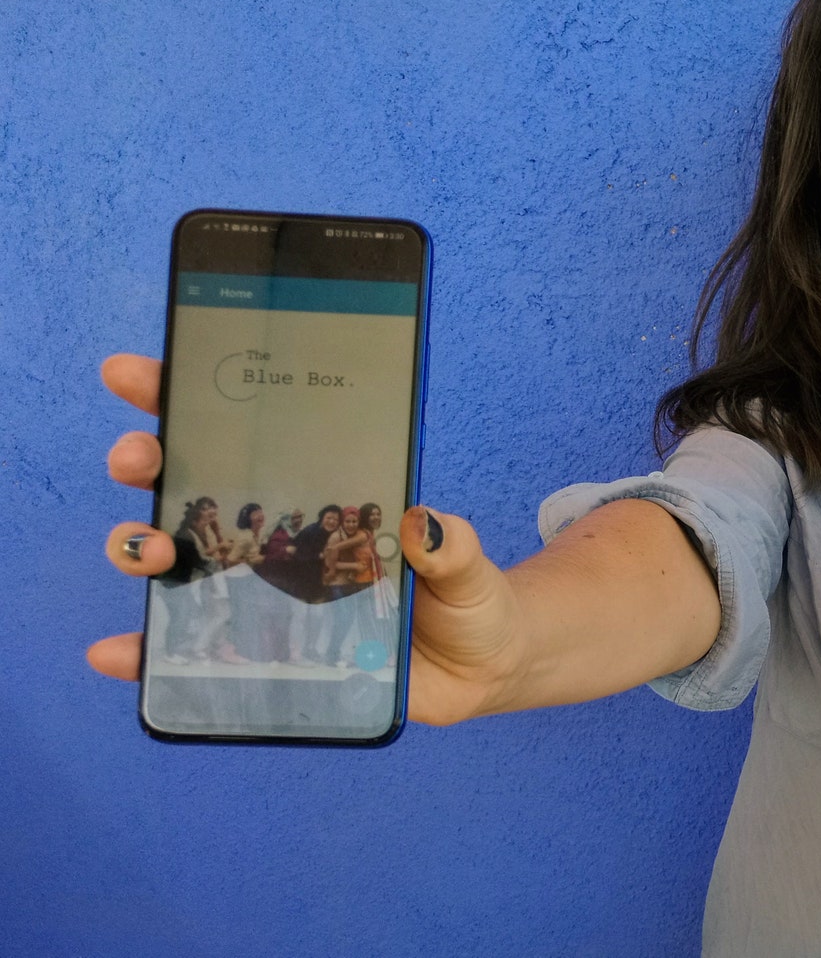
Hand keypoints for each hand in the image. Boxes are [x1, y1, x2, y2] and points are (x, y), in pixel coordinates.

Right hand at [91, 353, 528, 726]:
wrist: (477, 672)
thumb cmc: (469, 601)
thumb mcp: (470, 567)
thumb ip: (452, 548)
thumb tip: (423, 525)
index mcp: (323, 496)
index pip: (247, 436)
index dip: (184, 400)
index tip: (137, 374)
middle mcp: (281, 538)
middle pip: (193, 487)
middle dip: (149, 462)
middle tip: (138, 457)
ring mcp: (266, 593)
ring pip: (180, 559)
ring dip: (140, 546)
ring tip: (142, 548)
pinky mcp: (264, 652)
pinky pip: (192, 647)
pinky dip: (145, 649)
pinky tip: (117, 651)